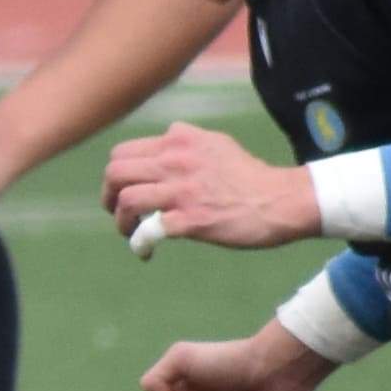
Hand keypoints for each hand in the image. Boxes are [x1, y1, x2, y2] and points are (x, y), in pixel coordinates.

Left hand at [101, 120, 319, 255]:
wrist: (282, 200)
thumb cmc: (250, 176)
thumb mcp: (216, 144)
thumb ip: (184, 143)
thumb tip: (160, 149)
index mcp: (180, 139)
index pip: (124, 152)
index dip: (117, 175)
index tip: (124, 190)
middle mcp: (176, 160)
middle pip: (115, 174)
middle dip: (108, 196)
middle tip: (117, 212)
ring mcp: (182, 190)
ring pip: (125, 201)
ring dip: (121, 222)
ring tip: (129, 231)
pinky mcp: (190, 220)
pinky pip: (147, 232)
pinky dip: (139, 244)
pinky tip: (145, 252)